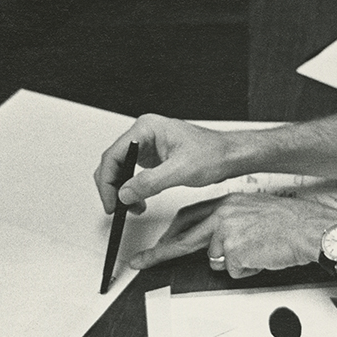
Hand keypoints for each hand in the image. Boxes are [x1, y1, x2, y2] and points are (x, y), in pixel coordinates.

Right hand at [94, 114, 235, 213]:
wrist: (229, 156)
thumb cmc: (212, 154)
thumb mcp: (180, 171)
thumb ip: (150, 182)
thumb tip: (125, 193)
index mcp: (146, 128)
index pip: (114, 154)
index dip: (108, 181)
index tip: (111, 201)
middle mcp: (144, 134)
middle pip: (114, 162)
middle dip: (113, 188)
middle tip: (116, 208)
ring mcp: (148, 145)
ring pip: (121, 169)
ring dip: (123, 190)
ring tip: (132, 207)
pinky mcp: (153, 157)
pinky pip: (133, 173)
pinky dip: (133, 189)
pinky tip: (138, 201)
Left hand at [130, 193, 336, 278]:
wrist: (311, 229)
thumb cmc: (290, 222)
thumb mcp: (253, 212)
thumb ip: (229, 222)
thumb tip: (214, 245)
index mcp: (226, 202)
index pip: (187, 217)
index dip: (170, 232)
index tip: (156, 243)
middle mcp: (223, 215)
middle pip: (183, 239)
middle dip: (158, 254)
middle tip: (140, 263)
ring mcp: (228, 233)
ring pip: (215, 260)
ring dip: (235, 263)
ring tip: (258, 251)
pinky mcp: (236, 251)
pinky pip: (235, 272)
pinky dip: (249, 271)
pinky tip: (264, 257)